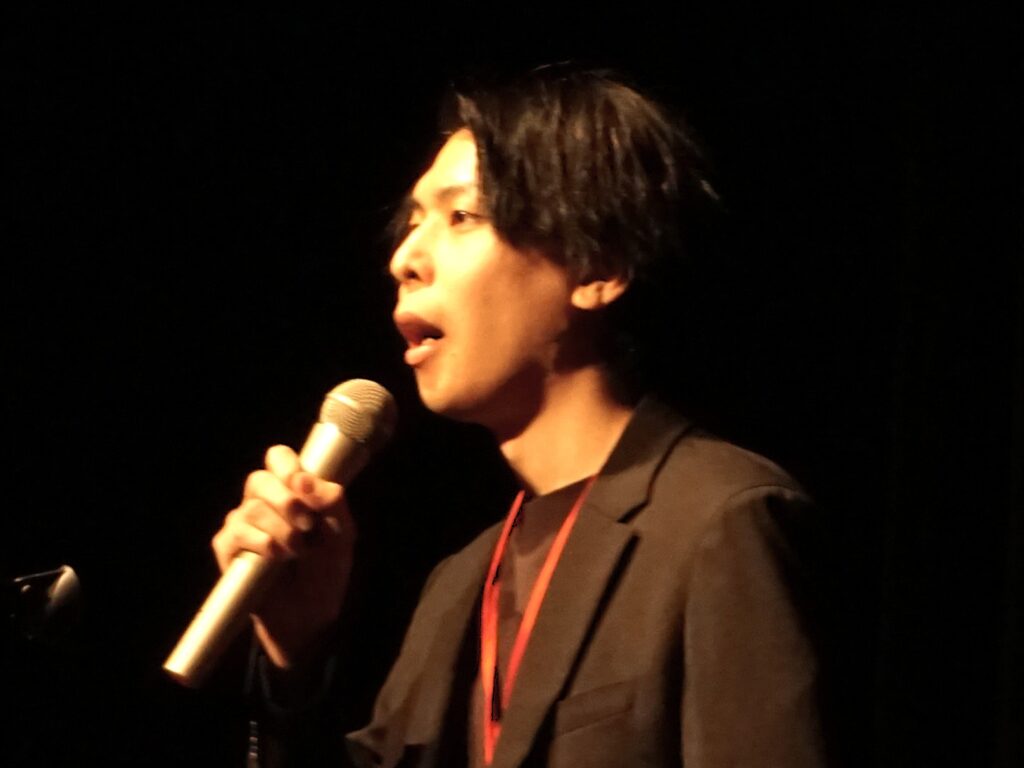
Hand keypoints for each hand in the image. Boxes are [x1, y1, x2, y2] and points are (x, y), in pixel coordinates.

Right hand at [212, 445, 354, 668]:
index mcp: (291, 492)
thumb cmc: (326, 570)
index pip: (278, 458)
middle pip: (258, 479)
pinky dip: (262, 543)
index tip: (304, 487)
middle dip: (286, 500)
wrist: (310, 614)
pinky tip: (277, 558)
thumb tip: (306, 482)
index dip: (288, 466)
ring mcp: (242, 524)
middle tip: (307, 525)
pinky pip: (236, 533)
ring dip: (281, 529)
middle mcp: (262, 503)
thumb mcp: (343, 533)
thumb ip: (332, 502)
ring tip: (298, 551)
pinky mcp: (228, 549)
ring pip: (250, 508)